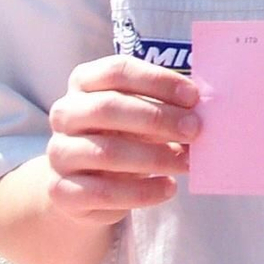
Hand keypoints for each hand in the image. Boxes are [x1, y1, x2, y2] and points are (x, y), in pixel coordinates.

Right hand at [44, 55, 200, 225]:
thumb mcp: (141, 115)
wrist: (86, 186)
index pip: (118, 71)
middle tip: (194, 130)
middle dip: (157, 118)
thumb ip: (166, 107)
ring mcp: (60, 152)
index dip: (157, 81)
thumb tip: (203, 112)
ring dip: (154, 157)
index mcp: (84, 82)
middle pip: (108, 107)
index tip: (193, 97)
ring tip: (186, 162)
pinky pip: (104, 192)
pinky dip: (142, 192)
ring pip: (106, 151)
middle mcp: (65, 113)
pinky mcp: (62, 191)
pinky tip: (168, 188)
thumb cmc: (123, 136)